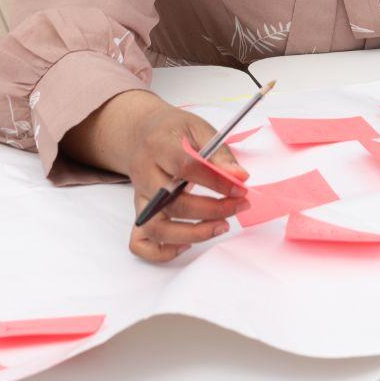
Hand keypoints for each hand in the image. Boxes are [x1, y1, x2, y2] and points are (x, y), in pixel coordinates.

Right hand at [124, 103, 249, 263]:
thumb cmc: (174, 130)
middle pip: (173, 203)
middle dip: (212, 210)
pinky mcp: (139, 212)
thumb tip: (239, 178)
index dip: (216, 182)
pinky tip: (188, 242)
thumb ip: (218, 153)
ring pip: (157, 228)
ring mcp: (139, 197)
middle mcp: (143, 174)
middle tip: (239, 205)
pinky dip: (163, 251)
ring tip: (221, 226)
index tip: (240, 188)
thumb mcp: (199, 129)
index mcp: (158, 146)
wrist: (143, 132)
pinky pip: (141, 243)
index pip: (185, 168)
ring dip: (193, 234)